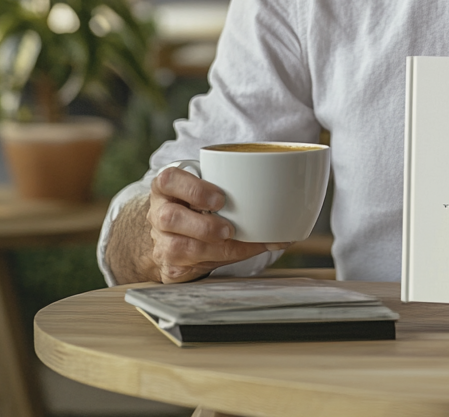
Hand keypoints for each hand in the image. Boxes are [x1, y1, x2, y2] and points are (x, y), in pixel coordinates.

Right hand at [148, 166, 287, 283]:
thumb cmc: (199, 204)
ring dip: (211, 247)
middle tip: (229, 228)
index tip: (220, 198)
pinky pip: (191, 267)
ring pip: (177, 247)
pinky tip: (241, 253)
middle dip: (203, 225)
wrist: (172, 233)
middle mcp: (159, 213)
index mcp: (168, 187)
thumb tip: (289, 199)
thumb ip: (233, 184)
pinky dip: (221, 261)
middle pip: (169, 217)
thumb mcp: (207, 186)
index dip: (193, 189)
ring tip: (232, 241)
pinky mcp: (170, 267)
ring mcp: (161, 242)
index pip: (168, 180)